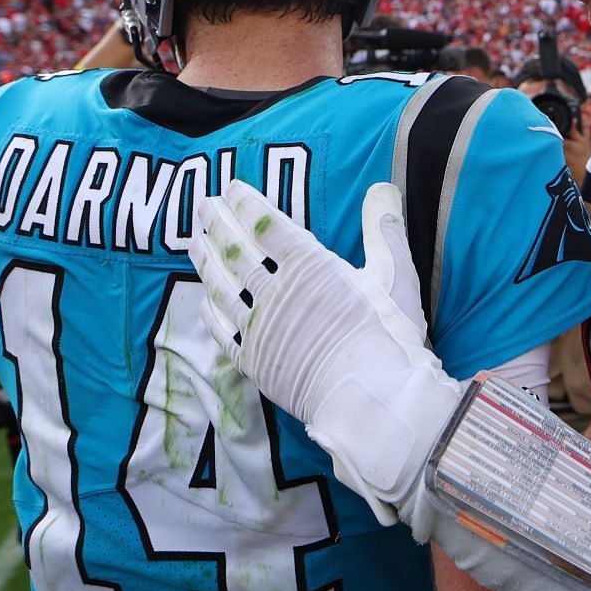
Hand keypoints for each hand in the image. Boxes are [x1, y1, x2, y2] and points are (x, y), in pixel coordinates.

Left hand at [189, 181, 460, 526]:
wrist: (370, 400)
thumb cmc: (389, 338)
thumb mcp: (397, 278)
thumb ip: (384, 231)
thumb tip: (383, 189)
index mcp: (311, 266)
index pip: (268, 225)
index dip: (246, 204)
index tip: (231, 189)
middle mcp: (277, 292)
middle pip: (238, 251)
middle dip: (217, 223)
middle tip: (202, 204)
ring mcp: (261, 328)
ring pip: (224, 287)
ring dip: (207, 261)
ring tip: (194, 241)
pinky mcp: (254, 362)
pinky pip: (224, 331)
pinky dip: (212, 312)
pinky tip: (206, 300)